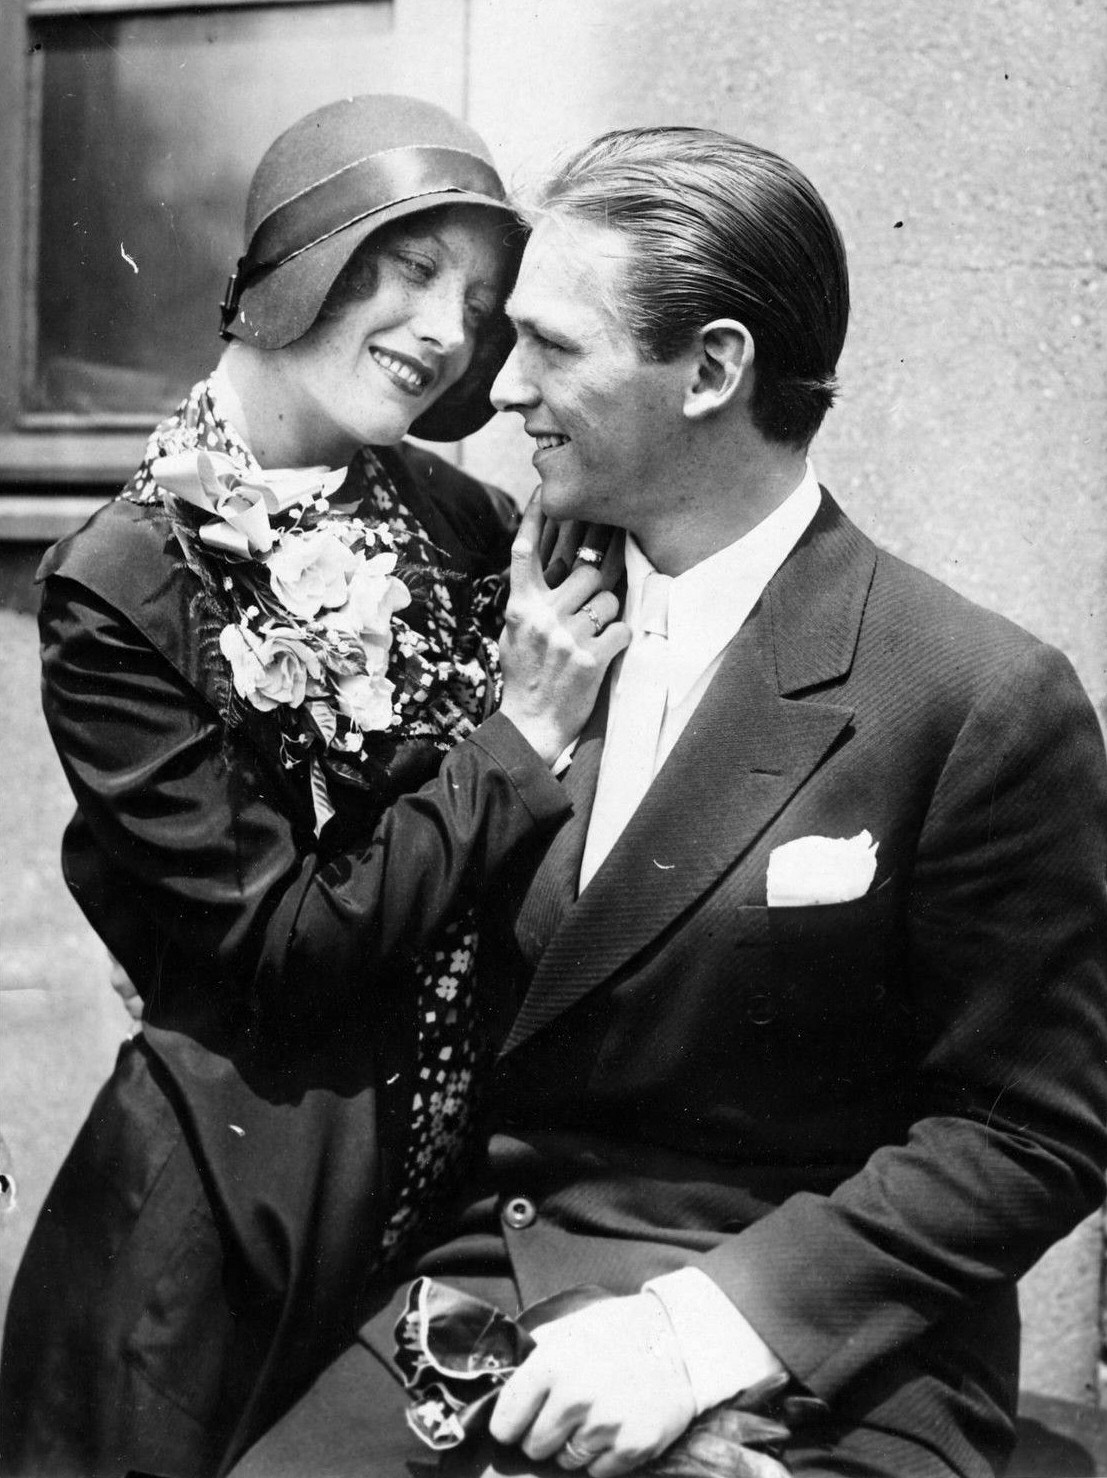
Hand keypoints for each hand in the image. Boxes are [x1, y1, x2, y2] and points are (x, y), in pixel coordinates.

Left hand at [488, 1293, 695, 1477]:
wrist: (678, 1337)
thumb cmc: (618, 1330)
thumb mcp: (570, 1327)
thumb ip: (536, 1353)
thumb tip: (504, 1377)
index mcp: (551, 1364)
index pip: (505, 1422)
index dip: (509, 1424)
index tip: (517, 1423)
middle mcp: (575, 1397)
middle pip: (534, 1447)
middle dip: (544, 1434)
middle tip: (565, 1414)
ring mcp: (605, 1425)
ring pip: (567, 1460)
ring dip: (575, 1445)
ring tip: (595, 1415)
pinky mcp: (634, 1446)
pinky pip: (598, 1472)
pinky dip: (603, 1456)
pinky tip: (615, 1427)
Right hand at [498, 490, 628, 763]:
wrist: (530, 726)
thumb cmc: (524, 677)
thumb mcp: (514, 634)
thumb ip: (529, 601)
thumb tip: (546, 567)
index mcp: (520, 608)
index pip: (525, 551)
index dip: (536, 518)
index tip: (545, 492)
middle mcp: (542, 618)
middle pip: (586, 572)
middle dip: (598, 581)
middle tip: (596, 597)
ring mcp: (566, 638)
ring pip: (608, 599)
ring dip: (609, 613)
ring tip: (593, 635)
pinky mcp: (590, 660)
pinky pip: (621, 628)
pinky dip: (619, 638)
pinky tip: (606, 652)